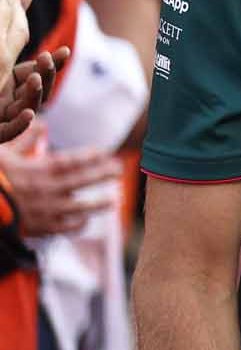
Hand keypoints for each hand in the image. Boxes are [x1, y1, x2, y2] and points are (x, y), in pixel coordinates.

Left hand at [0, 51, 68, 144]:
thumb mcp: (0, 68)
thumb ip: (10, 55)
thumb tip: (30, 39)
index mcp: (10, 89)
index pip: (35, 75)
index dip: (52, 65)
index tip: (65, 51)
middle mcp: (9, 104)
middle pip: (36, 93)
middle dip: (45, 76)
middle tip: (46, 59)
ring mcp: (3, 119)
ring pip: (25, 109)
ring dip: (33, 95)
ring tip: (35, 78)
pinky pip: (8, 132)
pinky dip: (20, 125)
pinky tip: (29, 114)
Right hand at [0, 129, 121, 237]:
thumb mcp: (2, 151)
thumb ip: (24, 137)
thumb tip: (41, 121)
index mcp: (37, 170)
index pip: (71, 161)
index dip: (90, 156)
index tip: (104, 152)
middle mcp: (46, 190)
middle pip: (81, 182)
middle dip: (102, 175)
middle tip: (119, 170)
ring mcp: (44, 211)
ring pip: (78, 207)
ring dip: (98, 204)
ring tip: (114, 200)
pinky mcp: (38, 228)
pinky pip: (63, 228)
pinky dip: (76, 224)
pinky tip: (85, 221)